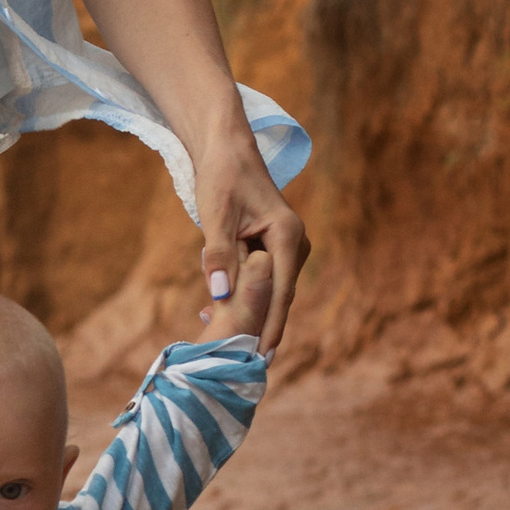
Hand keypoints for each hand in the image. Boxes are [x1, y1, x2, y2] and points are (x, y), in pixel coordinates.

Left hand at [195, 129, 308, 354]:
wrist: (228, 151)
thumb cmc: (222, 178)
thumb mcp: (214, 215)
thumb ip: (218, 255)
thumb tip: (221, 294)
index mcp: (287, 234)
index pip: (281, 292)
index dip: (271, 326)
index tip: (262, 356)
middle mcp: (295, 243)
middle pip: (278, 296)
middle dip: (257, 325)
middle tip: (234, 359)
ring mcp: (287, 247)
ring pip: (270, 291)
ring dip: (248, 312)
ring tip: (219, 338)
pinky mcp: (275, 249)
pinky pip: (262, 280)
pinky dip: (243, 295)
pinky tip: (214, 310)